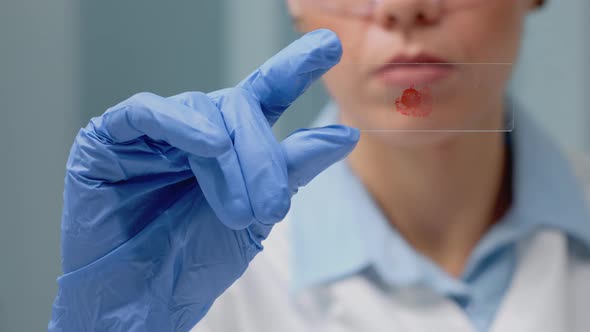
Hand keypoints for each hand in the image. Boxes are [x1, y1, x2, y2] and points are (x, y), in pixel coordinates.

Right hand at [48, 29, 358, 331]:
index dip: (293, 70)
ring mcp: (151, 133)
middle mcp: (192, 131)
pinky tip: (209, 147)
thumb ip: (292, 169)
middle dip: (262, 155)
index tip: (329, 48)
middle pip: (237, 108)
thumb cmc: (195, 262)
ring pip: (201, 112)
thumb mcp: (258, 214)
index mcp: (227, 146)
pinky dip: (181, 125)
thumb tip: (343, 135)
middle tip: (272, 207)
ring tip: (242, 211)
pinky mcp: (108, 140)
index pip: (263, 96)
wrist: (141, 304)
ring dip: (229, 161)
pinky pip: (145, 113)